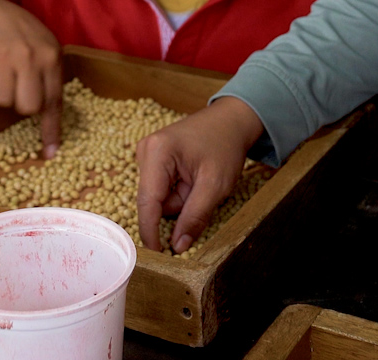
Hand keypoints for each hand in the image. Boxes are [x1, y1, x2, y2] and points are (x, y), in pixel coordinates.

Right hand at [0, 0, 65, 155]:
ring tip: (5, 75)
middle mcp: (29, 57)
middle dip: (22, 105)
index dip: (51, 129)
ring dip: (3, 95)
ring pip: (3, 101)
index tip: (50, 152)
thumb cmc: (25, 38)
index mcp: (51, 56)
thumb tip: (52, 122)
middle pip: (27, 107)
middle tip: (19, 91)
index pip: (53, 100)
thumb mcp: (46, 50)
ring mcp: (4, 58)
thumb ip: (51, 81)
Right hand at [135, 96, 264, 252]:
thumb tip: (177, 246)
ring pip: (159, 198)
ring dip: (181, 200)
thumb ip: (195, 216)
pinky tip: (193, 178)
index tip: (157, 257)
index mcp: (157, 153)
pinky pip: (162, 190)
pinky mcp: (154, 159)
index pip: (148, 203)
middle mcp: (145, 151)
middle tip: (202, 193)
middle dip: (178, 207)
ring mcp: (148, 154)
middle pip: (154, 201)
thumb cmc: (225, 146)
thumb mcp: (215, 185)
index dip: (151, 233)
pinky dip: (180, 192)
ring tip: (200, 181)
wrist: (231, 120)